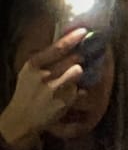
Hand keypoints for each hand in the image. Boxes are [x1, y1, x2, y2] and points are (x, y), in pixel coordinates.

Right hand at [0, 31, 84, 149]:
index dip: (72, 38)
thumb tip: (67, 44)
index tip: (83, 32)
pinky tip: (68, 94)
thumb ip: (45, 59)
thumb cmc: (27, 91)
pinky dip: (77, 91)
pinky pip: (79, 89)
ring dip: (77, 74)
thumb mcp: (29, 72)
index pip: (57, 48)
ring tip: (69, 79)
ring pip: (77, 72)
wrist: (22, 117)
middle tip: (81, 56)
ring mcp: (55, 89)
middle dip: (79, 57)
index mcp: (33, 64)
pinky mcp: (64, 102)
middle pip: (72, 59)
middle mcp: (44, 75)